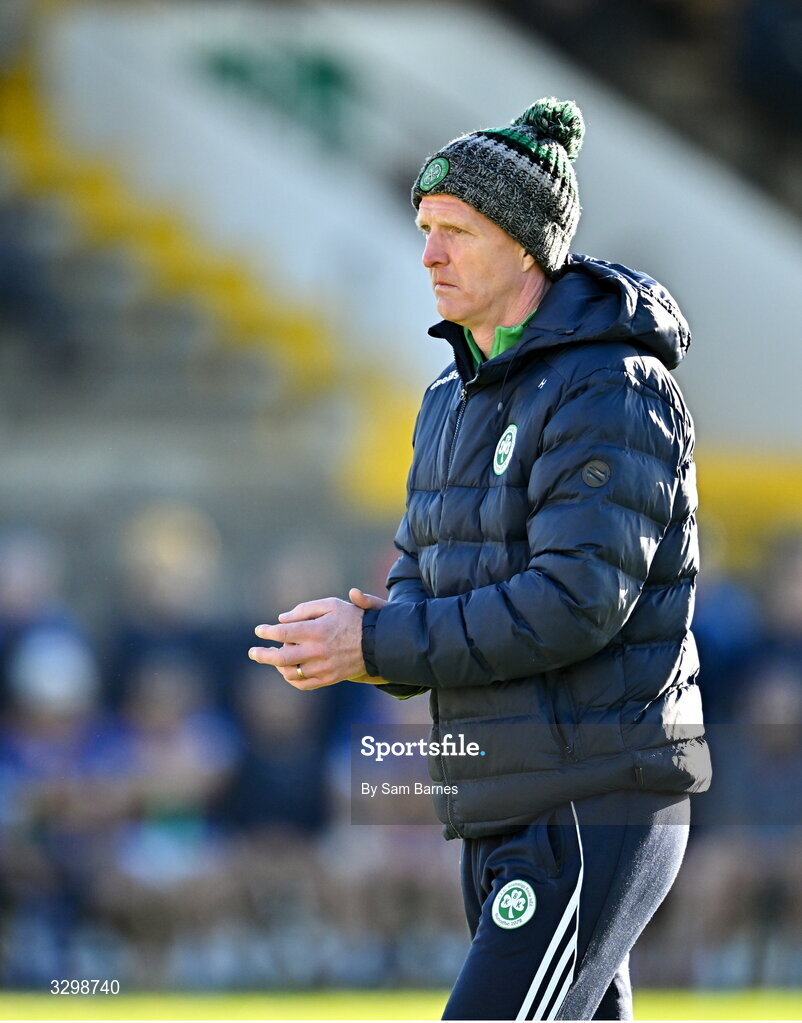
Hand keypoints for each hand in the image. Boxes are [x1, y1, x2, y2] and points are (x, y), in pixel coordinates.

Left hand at [248, 590, 385, 689]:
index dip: (267, 632)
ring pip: (290, 672)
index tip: (259, 631)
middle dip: (263, 655)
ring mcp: (322, 667)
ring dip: (277, 666)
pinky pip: (303, 684)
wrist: (377, 642)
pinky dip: (291, 679)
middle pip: (281, 657)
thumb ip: (305, 610)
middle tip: (252, 652)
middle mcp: (317, 651)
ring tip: (273, 658)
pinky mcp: (328, 679)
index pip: (283, 632)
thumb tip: (282, 619)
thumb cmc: (353, 619)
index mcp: (316, 630)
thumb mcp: (332, 605)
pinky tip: (287, 671)